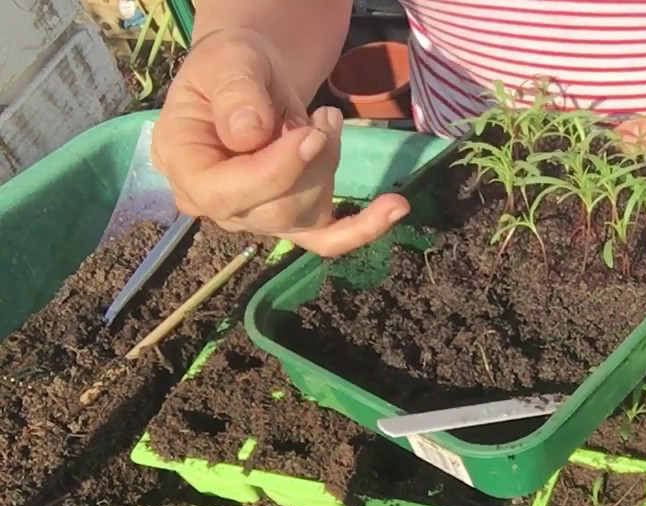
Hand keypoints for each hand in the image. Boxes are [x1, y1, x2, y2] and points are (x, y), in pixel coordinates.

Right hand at [151, 28, 408, 256]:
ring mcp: (254, 217)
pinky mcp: (291, 220)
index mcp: (183, 165)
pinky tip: (396, 208)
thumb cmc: (232, 67)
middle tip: (325, 116)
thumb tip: (250, 135)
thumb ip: (236, 94)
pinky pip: (326, 239)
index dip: (277, 170)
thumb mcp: (229, 61)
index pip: (229, 194)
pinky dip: (363, 228)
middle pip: (277, 209)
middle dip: (313, 161)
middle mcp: (215, 204)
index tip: (314, 134)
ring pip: (307, 214)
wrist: (252, 78)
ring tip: (327, 120)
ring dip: (329, 165)